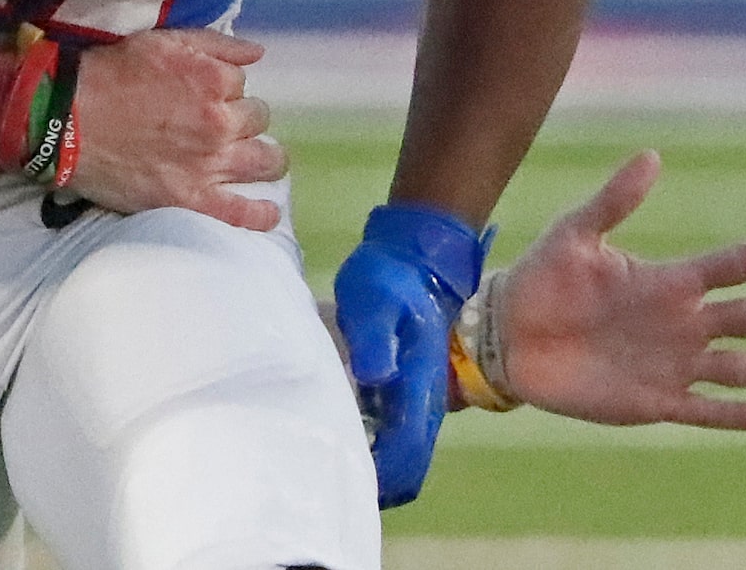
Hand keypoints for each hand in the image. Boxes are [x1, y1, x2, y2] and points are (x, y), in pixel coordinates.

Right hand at [69, 30, 285, 230]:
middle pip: (257, 119)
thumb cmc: (112, 74)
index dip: (225, 88)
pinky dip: (261, 215)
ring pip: (265, 161)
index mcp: (213, 81)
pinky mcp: (193, 200)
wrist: (68, 120)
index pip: (242, 84)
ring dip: (267, 158)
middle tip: (219, 123)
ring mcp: (210, 165)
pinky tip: (268, 212)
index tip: (206, 94)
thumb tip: (257, 54)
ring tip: (258, 161)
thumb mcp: (163, 40)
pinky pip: (241, 214)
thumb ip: (216, 44)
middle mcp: (220, 123)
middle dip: (242, 118)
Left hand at [332, 203, 488, 507]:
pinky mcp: (404, 391)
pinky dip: (369, 447)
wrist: (414, 259)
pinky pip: (392, 436)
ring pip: (402, 455)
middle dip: (375, 487)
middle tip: (322, 483)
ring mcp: (416, 399)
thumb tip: (374, 378)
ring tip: (322, 463)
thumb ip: (373, 337)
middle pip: (409, 468)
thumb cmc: (390, 280)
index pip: (409, 454)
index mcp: (419, 386)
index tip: (340, 484)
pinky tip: (334, 435)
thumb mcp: (372, 299)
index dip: (381, 479)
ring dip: (372, 469)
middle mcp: (424, 403)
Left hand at [492, 150, 745, 428]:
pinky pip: (705, 410)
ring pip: (743, 369)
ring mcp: (671, 364)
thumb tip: (652, 156)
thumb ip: (615, 200)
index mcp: (667, 281)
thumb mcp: (576, 232)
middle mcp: (681, 323)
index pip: (734, 265)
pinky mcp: (652, 402)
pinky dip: (737, 415)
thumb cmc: (541, 278)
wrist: (508, 335)